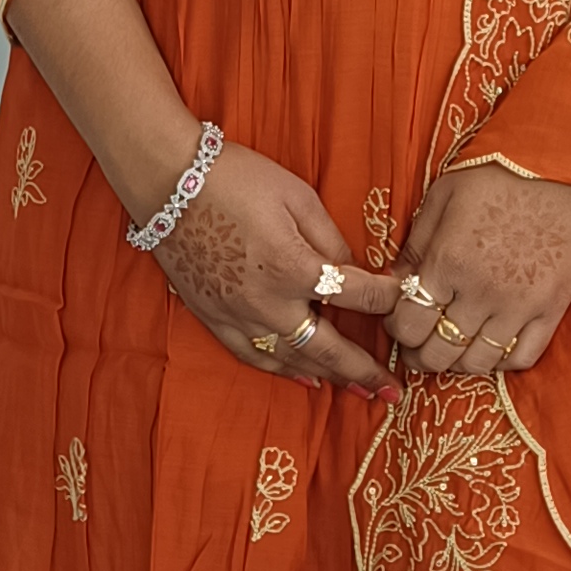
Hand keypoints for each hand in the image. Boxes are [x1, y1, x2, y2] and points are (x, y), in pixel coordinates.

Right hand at [153, 141, 401, 391]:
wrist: (167, 181)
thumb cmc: (236, 178)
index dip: (386, 297)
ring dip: (328, 378)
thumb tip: (351, 270)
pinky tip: (304, 379)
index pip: (356, 295)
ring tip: (358, 391)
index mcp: (294, 267)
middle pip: (327, 349)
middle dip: (364, 371)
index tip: (403, 297)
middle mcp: (267, 303)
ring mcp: (237, 316)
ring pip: (291, 362)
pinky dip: (282, 371)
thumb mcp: (297, 196)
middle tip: (393, 391)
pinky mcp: (213, 317)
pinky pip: (253, 356)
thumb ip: (329, 238)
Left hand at [389, 165, 570, 378]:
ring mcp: (520, 305)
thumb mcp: (442, 198)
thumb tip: (393, 285)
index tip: (401, 320)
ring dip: (457, 362)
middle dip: (421, 354)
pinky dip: (501, 361)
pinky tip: (490, 346)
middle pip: (438, 352)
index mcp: (448, 262)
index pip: (408, 324)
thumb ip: (415, 246)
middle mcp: (481, 292)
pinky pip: (522, 357)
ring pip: (477, 362)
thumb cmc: (498, 174)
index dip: (398, 330)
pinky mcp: (552, 309)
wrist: (565, 166)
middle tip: (420, 345)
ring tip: (452, 348)